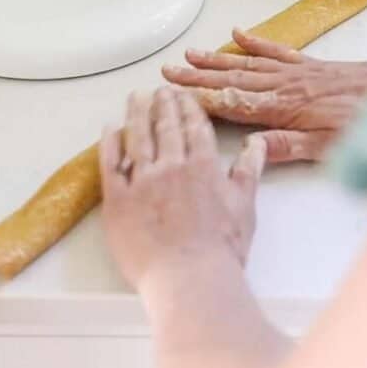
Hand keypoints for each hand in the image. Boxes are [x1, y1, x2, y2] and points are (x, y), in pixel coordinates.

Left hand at [99, 87, 265, 290]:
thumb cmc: (222, 249)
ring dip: (136, 113)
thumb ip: (249, 170)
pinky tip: (109, 129)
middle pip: (166, 126)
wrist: (190, 278)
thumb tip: (257, 143)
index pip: (195, 127)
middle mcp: (171, 166)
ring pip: (137, 137)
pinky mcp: (117, 201)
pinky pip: (110, 165)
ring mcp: (142, 182)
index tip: (184, 95)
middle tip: (160, 89)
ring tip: (136, 97)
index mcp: (203, 166)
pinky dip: (109, 143)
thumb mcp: (245, 206)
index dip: (189, 108)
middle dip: (163, 103)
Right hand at [162, 29, 366, 162]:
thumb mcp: (328, 147)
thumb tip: (251, 148)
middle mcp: (286, 86)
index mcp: (284, 109)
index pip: (234, 104)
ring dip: (217, 59)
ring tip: (190, 54)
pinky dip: (255, 41)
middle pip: (233, 80)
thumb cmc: (366, 126)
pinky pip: (277, 50)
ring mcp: (298, 72)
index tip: (175, 96)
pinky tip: (236, 34)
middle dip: (198, 77)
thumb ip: (288, 146)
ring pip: (249, 63)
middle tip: (168, 72)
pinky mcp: (312, 65)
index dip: (202, 100)